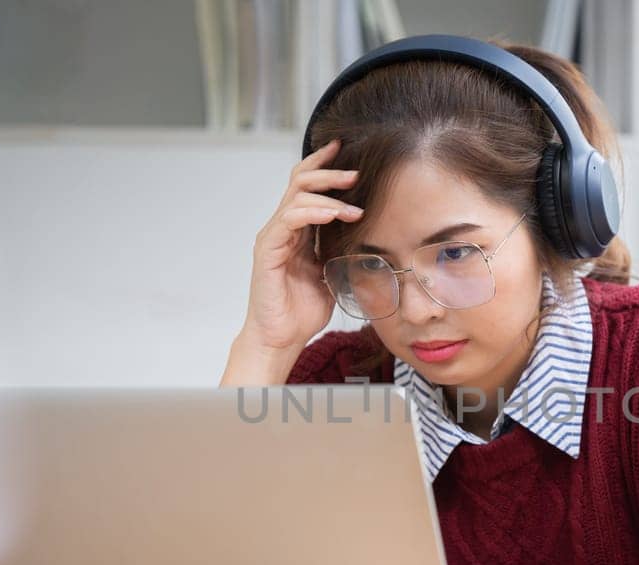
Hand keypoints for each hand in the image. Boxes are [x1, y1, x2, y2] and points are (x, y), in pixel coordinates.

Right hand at [240, 138, 363, 354]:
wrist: (281, 339)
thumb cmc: (303, 311)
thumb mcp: (333, 273)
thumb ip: (342, 249)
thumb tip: (370, 234)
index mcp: (298, 231)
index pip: (308, 187)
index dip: (325, 166)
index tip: (347, 150)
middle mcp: (283, 228)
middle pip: (300, 182)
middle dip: (329, 172)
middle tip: (356, 171)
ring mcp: (274, 237)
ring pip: (296, 196)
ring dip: (328, 194)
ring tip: (354, 205)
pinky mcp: (268, 250)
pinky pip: (289, 219)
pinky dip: (314, 212)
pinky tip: (335, 215)